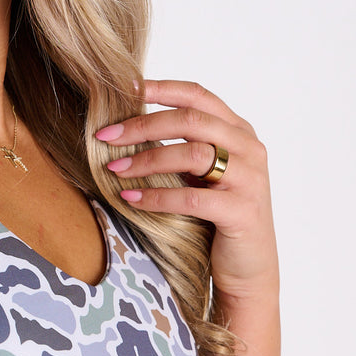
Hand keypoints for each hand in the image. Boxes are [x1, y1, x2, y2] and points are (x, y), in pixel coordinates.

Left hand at [95, 79, 277, 299]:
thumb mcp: (202, 174)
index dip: (161, 88)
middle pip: (190, 121)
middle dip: (142, 126)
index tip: (124, 89)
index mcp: (239, 131)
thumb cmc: (216, 217)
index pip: (198, 96)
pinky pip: (192, 197)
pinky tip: (130, 199)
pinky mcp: (242, 211)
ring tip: (114, 169)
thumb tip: (126, 127)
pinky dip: (157, 196)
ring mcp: (249, 178)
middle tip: (106, 136)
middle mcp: (249, 148)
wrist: (248, 267)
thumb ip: (182, 147)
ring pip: (192, 154)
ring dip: (146, 160)